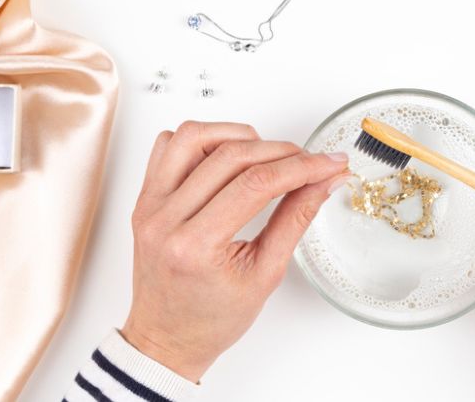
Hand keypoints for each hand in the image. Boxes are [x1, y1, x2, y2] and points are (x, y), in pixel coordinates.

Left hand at [121, 121, 348, 381]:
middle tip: (310, 161)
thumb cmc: (210, 319)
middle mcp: (165, 218)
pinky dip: (201, 140)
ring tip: (266, 154)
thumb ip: (295, 220)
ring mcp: (150, 204)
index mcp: (195, 246)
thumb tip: (323, 181)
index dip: (301, 167)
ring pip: (194, 137)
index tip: (328, 163)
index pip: (256, 184)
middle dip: (281, 151)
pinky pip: (168, 146)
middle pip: (231, 156)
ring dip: (238, 136)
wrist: (167, 338)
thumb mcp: (266, 275)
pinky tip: (226, 156)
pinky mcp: (145, 197)